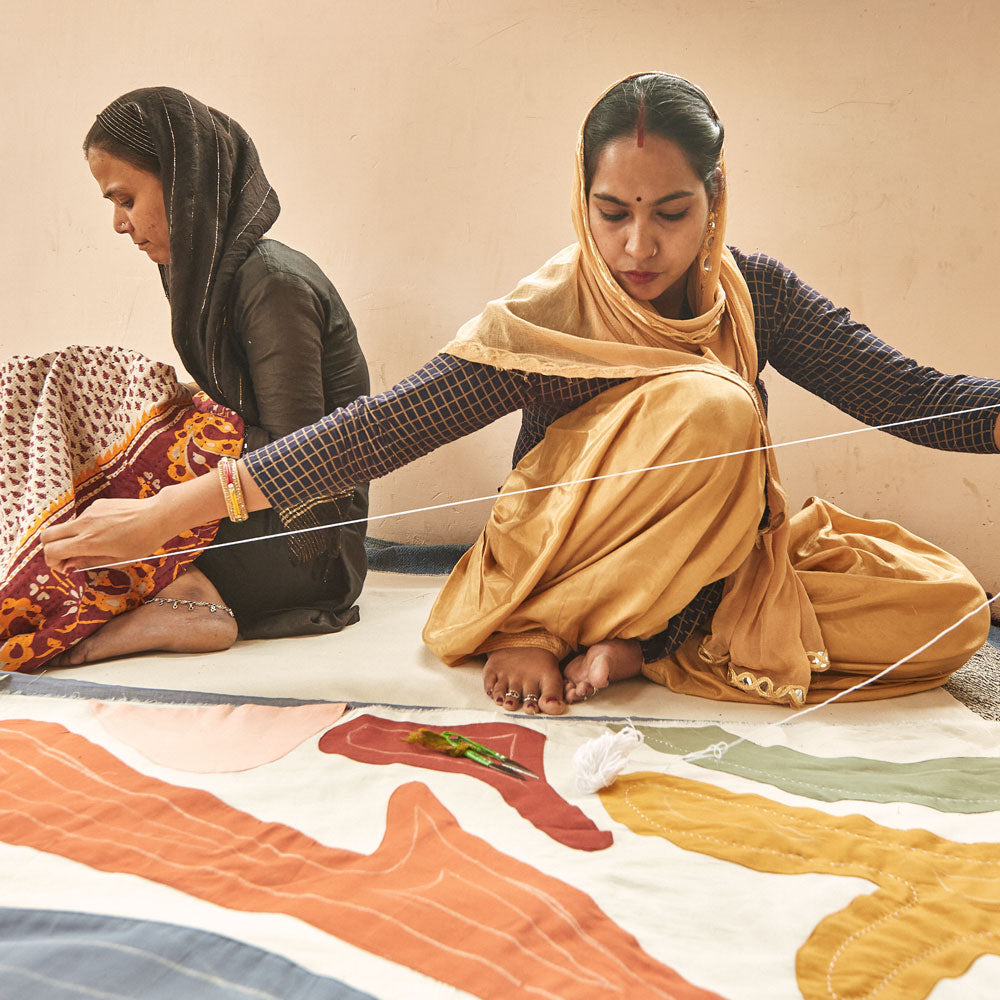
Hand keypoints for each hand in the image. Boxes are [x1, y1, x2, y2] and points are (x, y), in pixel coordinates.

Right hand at [41, 496, 174, 573]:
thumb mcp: (118, 559)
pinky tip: (109, 531)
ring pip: (66, 527)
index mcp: (88, 541)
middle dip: (50, 548)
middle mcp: (84, 524)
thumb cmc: (143, 541)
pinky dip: (86, 528)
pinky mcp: (97, 504)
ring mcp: (90, 511)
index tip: (64, 567)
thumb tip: (69, 564)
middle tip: (66, 557)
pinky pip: (83, 518)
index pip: (51, 551)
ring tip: (98, 545)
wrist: (159, 515)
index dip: (52, 562)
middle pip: (47, 535)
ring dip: (71, 538)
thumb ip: (89, 562)